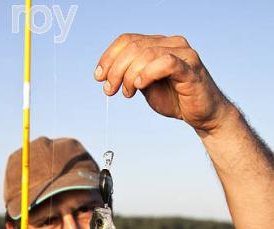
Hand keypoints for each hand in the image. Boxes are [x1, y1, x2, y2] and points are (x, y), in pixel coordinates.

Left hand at [94, 33, 234, 133]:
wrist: (203, 116)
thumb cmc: (176, 100)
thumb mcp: (147, 87)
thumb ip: (132, 76)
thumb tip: (108, 75)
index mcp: (159, 45)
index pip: (128, 40)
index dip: (109, 57)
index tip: (99, 77)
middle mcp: (172, 44)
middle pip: (134, 46)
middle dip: (115, 69)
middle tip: (110, 90)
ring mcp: (183, 54)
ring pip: (146, 53)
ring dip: (129, 75)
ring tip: (128, 93)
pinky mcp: (190, 69)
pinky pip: (165, 63)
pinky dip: (148, 73)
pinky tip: (140, 86)